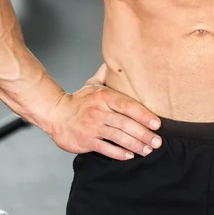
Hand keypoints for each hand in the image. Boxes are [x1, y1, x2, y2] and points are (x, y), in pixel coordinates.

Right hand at [48, 64, 162, 160]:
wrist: (56, 114)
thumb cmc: (78, 101)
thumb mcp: (92, 85)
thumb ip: (107, 75)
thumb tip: (117, 58)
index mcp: (104, 97)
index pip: (128, 105)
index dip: (143, 115)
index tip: (157, 124)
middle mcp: (100, 112)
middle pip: (126, 124)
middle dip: (144, 134)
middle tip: (157, 141)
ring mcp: (93, 127)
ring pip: (118, 137)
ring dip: (135, 145)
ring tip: (148, 150)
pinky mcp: (86, 141)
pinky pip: (106, 149)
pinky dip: (119, 153)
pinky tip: (130, 156)